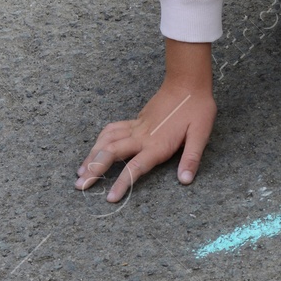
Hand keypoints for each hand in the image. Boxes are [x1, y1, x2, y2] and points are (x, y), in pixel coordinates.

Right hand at [77, 39, 215, 201]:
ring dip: (91, 156)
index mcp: (157, 145)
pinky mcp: (136, 120)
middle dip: (93, 170)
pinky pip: (112, 129)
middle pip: (110, 153)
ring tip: (80, 171)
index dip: (121, 184)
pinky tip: (95, 148)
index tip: (109, 198)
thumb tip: (185, 180)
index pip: (134, 168)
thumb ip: (191, 158)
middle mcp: (142, 137)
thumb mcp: (201, 134)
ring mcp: (137, 127)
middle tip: (80, 185)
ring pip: (106, 141)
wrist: (188, 83)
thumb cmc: (197, 109)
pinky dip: (99, 140)